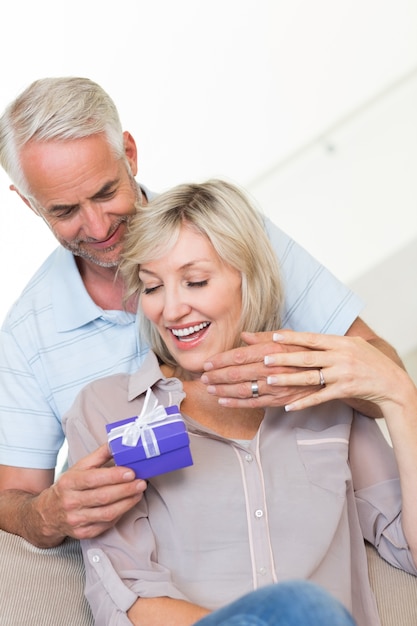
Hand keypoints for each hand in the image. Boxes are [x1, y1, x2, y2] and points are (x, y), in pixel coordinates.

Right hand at [39, 444, 145, 541]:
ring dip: (127, 503)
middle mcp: (71, 502)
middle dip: (126, 490)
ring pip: (107, 513)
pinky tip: (128, 504)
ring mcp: (76, 520)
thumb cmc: (68, 487)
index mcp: (69, 483)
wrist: (47, 514)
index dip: (114, 476)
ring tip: (139, 492)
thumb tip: (116, 443)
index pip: (94, 479)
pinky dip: (120, 514)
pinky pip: (106, 524)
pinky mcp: (84, 533)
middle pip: (103, 497)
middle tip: (141, 482)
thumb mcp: (78, 468)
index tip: (131, 472)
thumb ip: (99, 455)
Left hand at [201, 330, 319, 407]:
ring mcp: (275, 387)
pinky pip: (253, 403)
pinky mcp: (278, 400)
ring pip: (242, 390)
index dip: (221, 360)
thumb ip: (264, 338)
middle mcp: (271, 369)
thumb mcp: (288, 338)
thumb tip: (244, 336)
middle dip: (217, 376)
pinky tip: (223, 401)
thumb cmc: (306, 351)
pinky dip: (236, 403)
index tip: (208, 362)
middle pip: (237, 373)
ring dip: (222, 390)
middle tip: (203, 376)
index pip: (240, 356)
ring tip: (209, 388)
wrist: (328, 372)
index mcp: (272, 351)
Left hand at [262, 330, 411, 412]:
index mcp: (340, 343)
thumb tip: (309, 337)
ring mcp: (341, 375)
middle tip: (264, 359)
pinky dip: (304, 402)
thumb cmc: (370, 361)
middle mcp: (340, 357)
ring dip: (288, 379)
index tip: (274, 337)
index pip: (311, 338)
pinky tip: (290, 407)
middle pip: (307, 357)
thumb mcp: (353, 344)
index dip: (292, 338)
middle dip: (284, 358)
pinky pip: (320, 397)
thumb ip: (331, 341)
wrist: (391, 382)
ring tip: (270, 380)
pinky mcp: (344, 391)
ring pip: (310, 377)